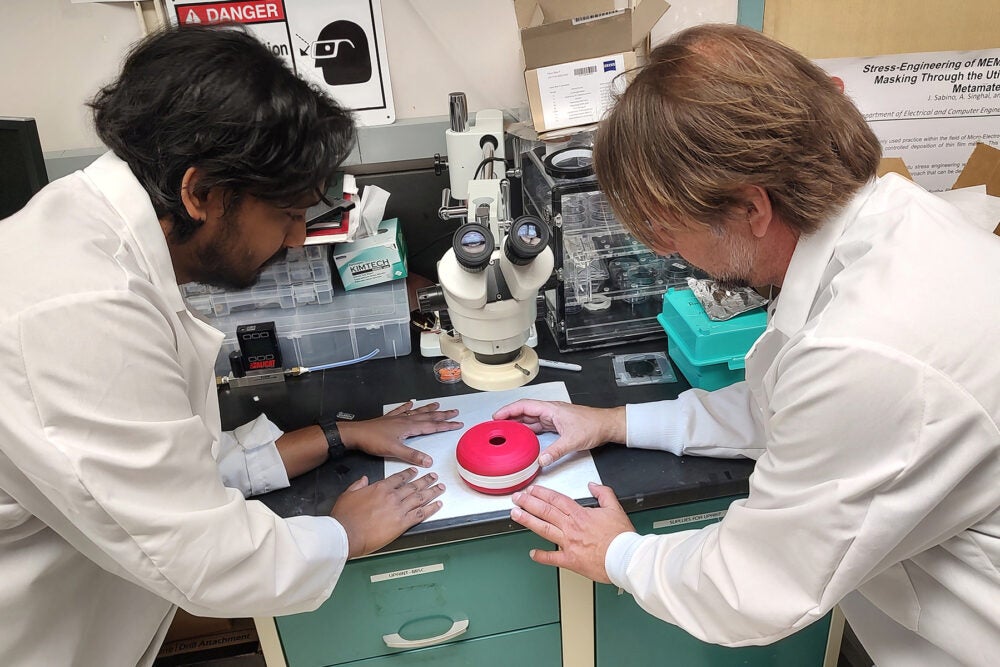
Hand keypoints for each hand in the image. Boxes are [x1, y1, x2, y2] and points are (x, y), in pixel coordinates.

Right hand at [331, 468, 444, 557]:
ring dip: (432, 491)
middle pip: (413, 486)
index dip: (408, 474)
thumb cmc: (345, 517)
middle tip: (433, 476)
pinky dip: (431, 508)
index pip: (398, 478)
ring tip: (440, 487)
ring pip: (420, 498)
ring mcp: (399, 509)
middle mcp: (392, 496)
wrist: (347, 533)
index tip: (415, 471)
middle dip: (425, 480)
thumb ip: (358, 485)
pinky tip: (438, 505)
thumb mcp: (348, 495)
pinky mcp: (402, 523)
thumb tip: (364, 480)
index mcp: (380, 488)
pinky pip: (421, 514)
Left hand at [337, 401, 461, 466]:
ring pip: (417, 412)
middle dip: (442, 415)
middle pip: (428, 417)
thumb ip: (412, 455)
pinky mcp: (389, 419)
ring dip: (429, 409)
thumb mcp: (394, 451)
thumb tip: (429, 461)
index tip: (458, 423)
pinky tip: (410, 402)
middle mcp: (405, 420)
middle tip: (454, 412)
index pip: (433, 426)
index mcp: (409, 427)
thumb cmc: (373, 441)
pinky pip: (401, 410)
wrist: (356, 434)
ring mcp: (397, 418)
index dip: (446, 425)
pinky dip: (407, 406)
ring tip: (438, 405)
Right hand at [492, 400, 624, 466]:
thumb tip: (540, 460)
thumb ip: (555, 451)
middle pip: (524, 411)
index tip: (497, 416)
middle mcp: (550, 411)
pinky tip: (523, 437)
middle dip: (509, 417)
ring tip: (505, 431)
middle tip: (496, 426)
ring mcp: (553, 418)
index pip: (524, 406)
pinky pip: (538, 426)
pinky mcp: (557, 425)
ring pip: (530, 419)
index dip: (508, 410)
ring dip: (517, 424)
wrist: (607, 425)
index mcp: (551, 409)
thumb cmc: (594, 425)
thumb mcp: (573, 440)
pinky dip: (528, 430)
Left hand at [510, 482, 633, 583]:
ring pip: (544, 529)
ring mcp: (569, 544)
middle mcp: (571, 527)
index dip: (542, 493)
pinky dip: (541, 556)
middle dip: (528, 503)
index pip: (556, 499)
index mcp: (581, 514)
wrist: (625, 557)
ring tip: (516, 515)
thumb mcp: (615, 508)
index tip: (532, 490)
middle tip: (517, 498)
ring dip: (528, 521)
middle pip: (545, 511)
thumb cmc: (621, 537)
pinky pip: (552, 558)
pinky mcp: (571, 560)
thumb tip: (593, 485)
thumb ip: (603, 493)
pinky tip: (532, 553)